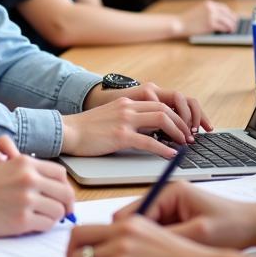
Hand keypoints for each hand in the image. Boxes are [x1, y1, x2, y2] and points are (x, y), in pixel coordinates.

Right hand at [0, 150, 74, 238]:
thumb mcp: (3, 168)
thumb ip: (27, 173)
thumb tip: (52, 187)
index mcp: (24, 163)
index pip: (60, 173)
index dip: (63, 186)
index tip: (61, 196)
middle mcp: (29, 178)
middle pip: (65, 192)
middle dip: (66, 204)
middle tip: (62, 212)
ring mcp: (26, 200)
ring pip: (59, 211)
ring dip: (54, 217)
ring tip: (42, 218)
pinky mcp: (21, 221)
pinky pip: (47, 225)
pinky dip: (44, 227)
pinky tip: (32, 225)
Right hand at [62, 97, 197, 157]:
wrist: (66, 131)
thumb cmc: (86, 129)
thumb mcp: (111, 116)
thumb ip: (128, 119)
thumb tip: (148, 131)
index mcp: (126, 101)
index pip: (159, 103)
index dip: (175, 115)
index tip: (183, 127)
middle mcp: (128, 107)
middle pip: (164, 109)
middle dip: (181, 123)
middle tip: (189, 136)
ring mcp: (124, 120)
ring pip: (161, 120)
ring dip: (177, 132)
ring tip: (185, 144)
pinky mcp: (120, 136)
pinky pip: (149, 142)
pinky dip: (163, 148)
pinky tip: (171, 155)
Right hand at [111, 182, 255, 248]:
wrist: (254, 226)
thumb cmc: (232, 225)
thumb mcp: (199, 234)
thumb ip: (168, 237)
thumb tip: (141, 245)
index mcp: (170, 192)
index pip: (134, 212)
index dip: (126, 235)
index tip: (120, 255)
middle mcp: (166, 197)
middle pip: (135, 221)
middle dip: (133, 241)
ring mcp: (170, 210)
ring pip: (144, 231)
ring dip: (146, 246)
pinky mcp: (175, 222)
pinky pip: (156, 236)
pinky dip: (156, 248)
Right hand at [176, 0, 237, 35]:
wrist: (179, 23)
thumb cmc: (189, 19)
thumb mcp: (200, 10)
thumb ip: (210, 11)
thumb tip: (223, 17)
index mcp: (209, 3)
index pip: (224, 7)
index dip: (230, 13)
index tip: (233, 18)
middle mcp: (211, 7)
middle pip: (228, 14)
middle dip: (233, 20)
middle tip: (235, 25)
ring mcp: (211, 15)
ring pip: (227, 21)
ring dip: (231, 26)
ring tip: (232, 30)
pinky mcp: (210, 24)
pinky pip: (223, 27)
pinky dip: (226, 30)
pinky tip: (226, 31)